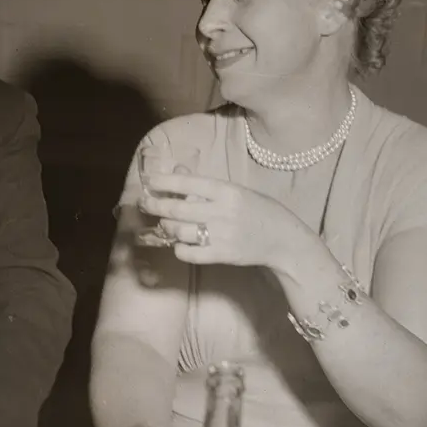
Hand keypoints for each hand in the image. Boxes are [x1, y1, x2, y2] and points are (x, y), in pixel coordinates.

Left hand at [140, 171, 313, 269]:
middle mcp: (221, 211)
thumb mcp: (237, 191)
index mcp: (226, 191)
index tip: (148, 181)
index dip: (164, 181)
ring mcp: (220, 235)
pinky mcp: (221, 255)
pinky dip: (179, 248)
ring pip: (179, 230)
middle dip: (154, 205)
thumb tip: (177, 171)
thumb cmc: (259, 210)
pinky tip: (180, 244)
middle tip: (143, 203)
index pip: (188, 182)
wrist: (283, 240)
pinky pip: (188, 253)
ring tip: (165, 223)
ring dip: (166, 227)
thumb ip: (207, 185)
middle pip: (177, 208)